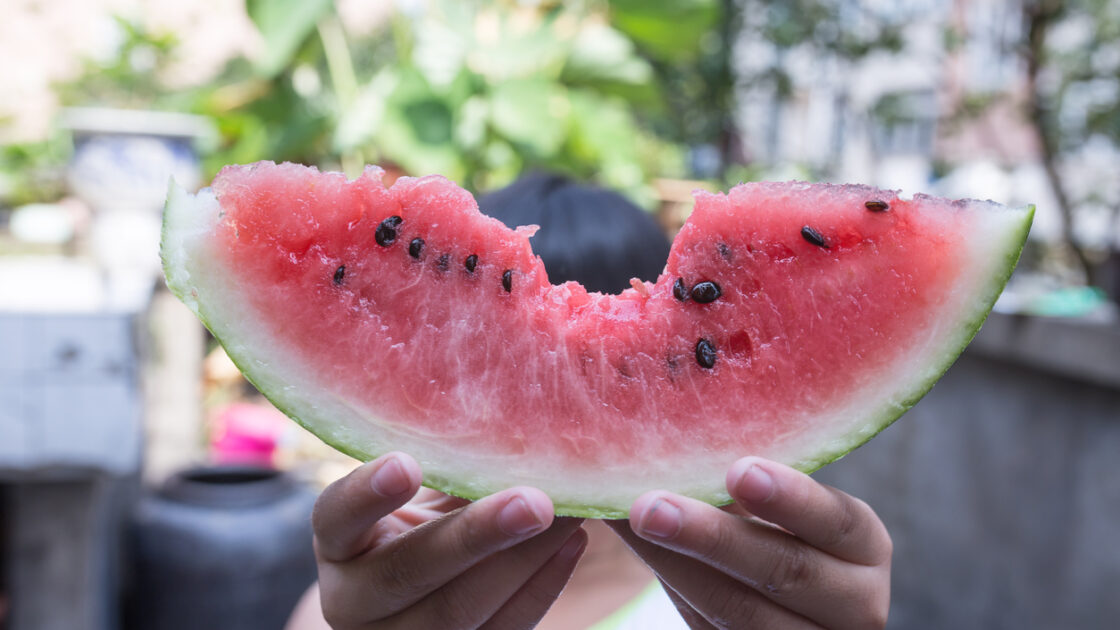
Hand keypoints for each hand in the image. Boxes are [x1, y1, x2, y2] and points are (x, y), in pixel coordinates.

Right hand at [312, 452, 586, 628]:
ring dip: (524, 560)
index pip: (336, 517)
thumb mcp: (417, 488)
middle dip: (477, 536)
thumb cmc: (419, 516)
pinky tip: (572, 544)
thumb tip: (508, 407)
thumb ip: (441, 459)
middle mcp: (353, 601)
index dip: (368, 493)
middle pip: (409, 571)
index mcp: (337, 545)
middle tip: (535, 502)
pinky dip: (541, 587)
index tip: (406, 462)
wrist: (414, 591)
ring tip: (569, 515)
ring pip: (459, 611)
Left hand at [606, 457, 891, 628]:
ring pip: (740, 612)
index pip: (837, 523)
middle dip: (712, 538)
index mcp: (864, 546)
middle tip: (650, 506)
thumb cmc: (777, 532)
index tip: (739, 470)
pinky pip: (712, 629)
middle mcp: (854, 604)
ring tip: (631, 522)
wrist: (783, 608)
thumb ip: (748, 478)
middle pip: (784, 572)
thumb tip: (679, 418)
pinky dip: (672, 585)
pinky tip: (639, 549)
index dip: (791, 498)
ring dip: (675, 564)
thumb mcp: (782, 509)